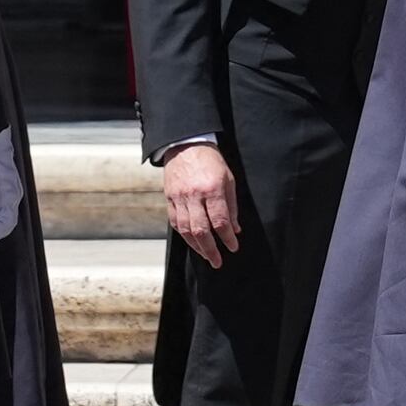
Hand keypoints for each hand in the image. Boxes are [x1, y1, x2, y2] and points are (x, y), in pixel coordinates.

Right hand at [158, 141, 240, 264]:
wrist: (185, 144)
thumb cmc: (210, 161)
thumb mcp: (228, 179)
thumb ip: (231, 205)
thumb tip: (235, 229)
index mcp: (212, 189)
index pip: (220, 220)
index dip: (227, 237)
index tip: (233, 247)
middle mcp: (194, 195)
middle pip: (201, 230)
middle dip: (211, 249)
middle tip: (218, 261)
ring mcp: (179, 198)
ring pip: (186, 229)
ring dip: (196, 246)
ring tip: (206, 255)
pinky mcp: (170, 198)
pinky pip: (176, 222)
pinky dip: (184, 235)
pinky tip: (192, 241)